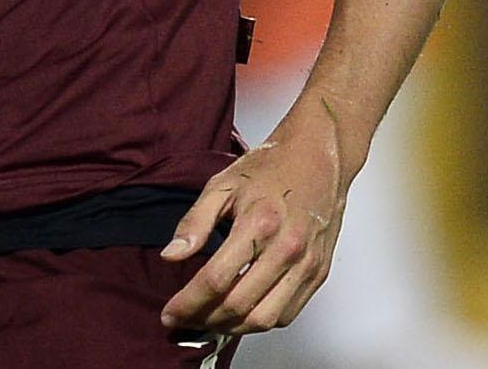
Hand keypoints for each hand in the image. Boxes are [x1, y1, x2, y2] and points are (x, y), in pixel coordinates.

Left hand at [159, 95, 355, 335]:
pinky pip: (287, 314)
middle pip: (239, 305)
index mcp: (258, 225)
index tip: (169, 313)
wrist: (317, 159)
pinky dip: (259, 321)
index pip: (216, 279)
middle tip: (183, 320)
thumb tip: (170, 256)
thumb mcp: (221, 185)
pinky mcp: (318, 274)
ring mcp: (306, 265)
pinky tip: (239, 313)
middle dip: (204, 320)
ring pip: (265, 319)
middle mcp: (287, 250)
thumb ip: (194, 222)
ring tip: (207, 321)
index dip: (188, 303)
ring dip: (231, 328)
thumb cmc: (267, 170)